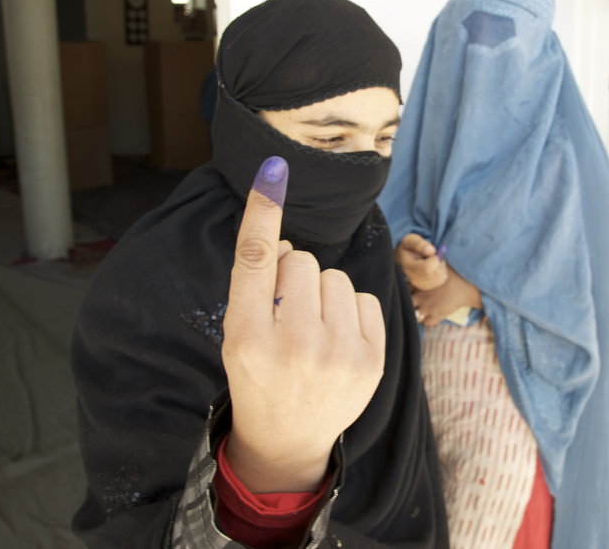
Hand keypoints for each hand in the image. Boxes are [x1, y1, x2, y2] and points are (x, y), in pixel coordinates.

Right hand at [222, 157, 385, 492]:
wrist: (288, 439)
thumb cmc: (260, 376)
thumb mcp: (237, 337)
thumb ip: (257, 289)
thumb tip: (290, 239)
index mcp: (246, 335)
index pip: (255, 260)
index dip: (263, 211)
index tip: (275, 169)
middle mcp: (292, 344)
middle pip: (302, 261)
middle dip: (294, 278)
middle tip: (288, 315)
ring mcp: (337, 354)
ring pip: (336, 277)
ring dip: (324, 294)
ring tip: (313, 331)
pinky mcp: (371, 360)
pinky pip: (365, 297)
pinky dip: (351, 312)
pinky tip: (338, 340)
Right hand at [396, 233, 447, 290]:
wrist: (407, 258)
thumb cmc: (410, 248)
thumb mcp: (411, 240)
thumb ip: (420, 244)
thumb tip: (431, 251)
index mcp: (408, 267)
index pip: (427, 268)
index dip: (435, 259)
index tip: (433, 250)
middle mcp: (414, 279)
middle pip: (436, 273)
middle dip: (438, 261)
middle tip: (432, 254)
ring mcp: (421, 285)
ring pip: (440, 275)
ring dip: (440, 265)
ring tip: (430, 260)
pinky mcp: (429, 286)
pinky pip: (442, 277)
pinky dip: (441, 270)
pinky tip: (433, 267)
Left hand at [412, 265, 481, 327]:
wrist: (466, 286)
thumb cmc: (456, 273)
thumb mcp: (441, 264)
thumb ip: (432, 263)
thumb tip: (431, 255)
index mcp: (420, 284)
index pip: (405, 287)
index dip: (409, 289)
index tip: (414, 289)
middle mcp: (421, 297)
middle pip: (407, 302)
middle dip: (410, 303)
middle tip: (417, 302)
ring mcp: (428, 307)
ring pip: (414, 315)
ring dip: (418, 314)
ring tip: (424, 310)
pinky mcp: (437, 316)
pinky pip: (426, 324)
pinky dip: (428, 321)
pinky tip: (432, 316)